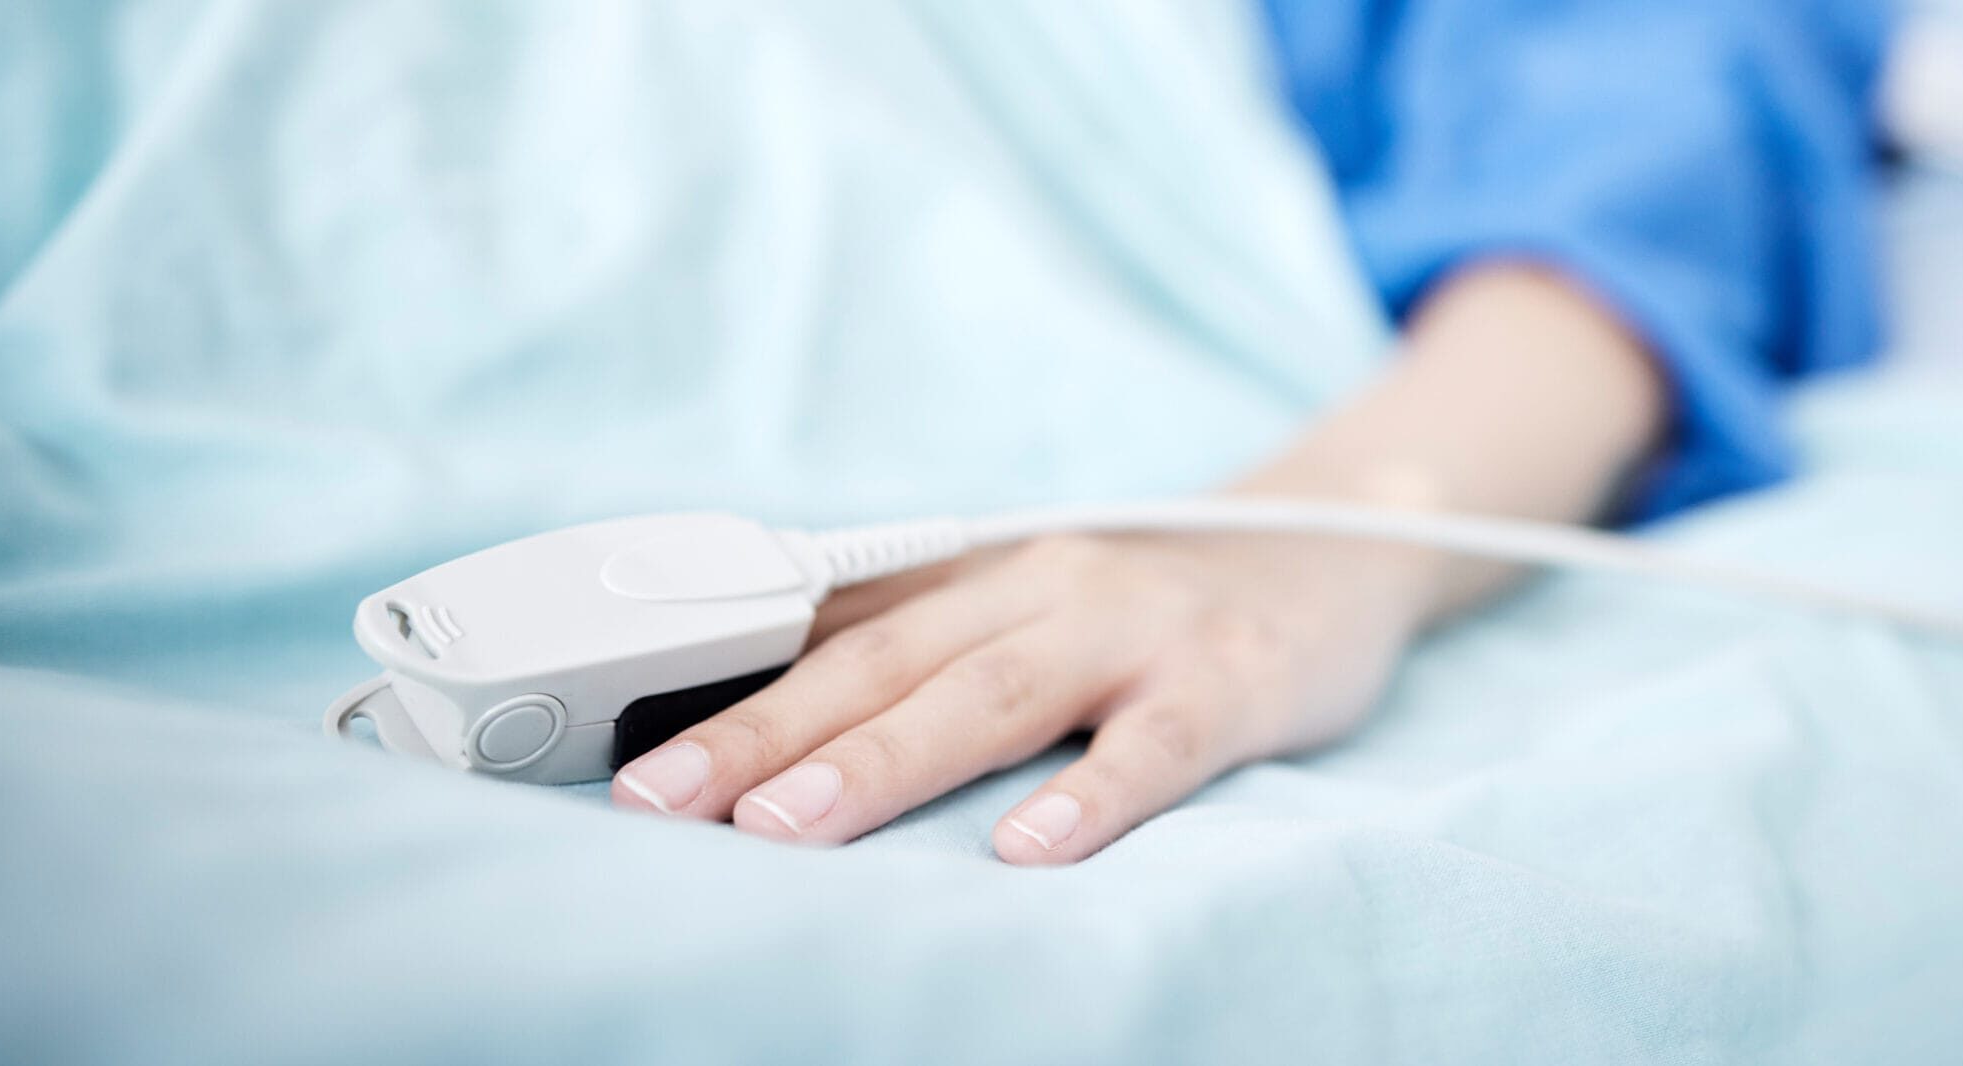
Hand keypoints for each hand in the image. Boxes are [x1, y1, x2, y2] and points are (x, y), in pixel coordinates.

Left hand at [608, 525, 1442, 862]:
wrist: (1340, 541)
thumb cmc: (1154, 599)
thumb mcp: (1026, 599)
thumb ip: (918, 641)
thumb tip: (757, 709)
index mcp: (976, 576)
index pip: (828, 633)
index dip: (721, 695)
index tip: (622, 761)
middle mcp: (1038, 588)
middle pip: (880, 663)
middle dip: (760, 735)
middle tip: (661, 804)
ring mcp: (1135, 629)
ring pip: (991, 693)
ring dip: (881, 759)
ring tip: (787, 827)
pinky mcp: (1232, 678)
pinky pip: (1156, 739)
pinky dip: (1093, 789)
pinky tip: (1035, 845)